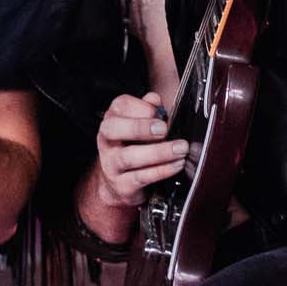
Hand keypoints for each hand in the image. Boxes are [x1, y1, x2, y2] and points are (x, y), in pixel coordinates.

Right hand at [89, 92, 188, 208]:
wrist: (119, 185)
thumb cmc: (134, 148)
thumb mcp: (141, 126)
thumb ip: (149, 109)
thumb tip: (155, 100)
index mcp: (113, 120)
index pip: (120, 106)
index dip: (141, 107)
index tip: (159, 113)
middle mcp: (107, 141)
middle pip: (113, 129)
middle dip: (139, 127)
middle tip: (164, 129)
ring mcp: (111, 164)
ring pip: (128, 157)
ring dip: (159, 152)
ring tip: (180, 149)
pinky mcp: (121, 185)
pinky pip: (141, 177)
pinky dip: (162, 170)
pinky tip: (177, 164)